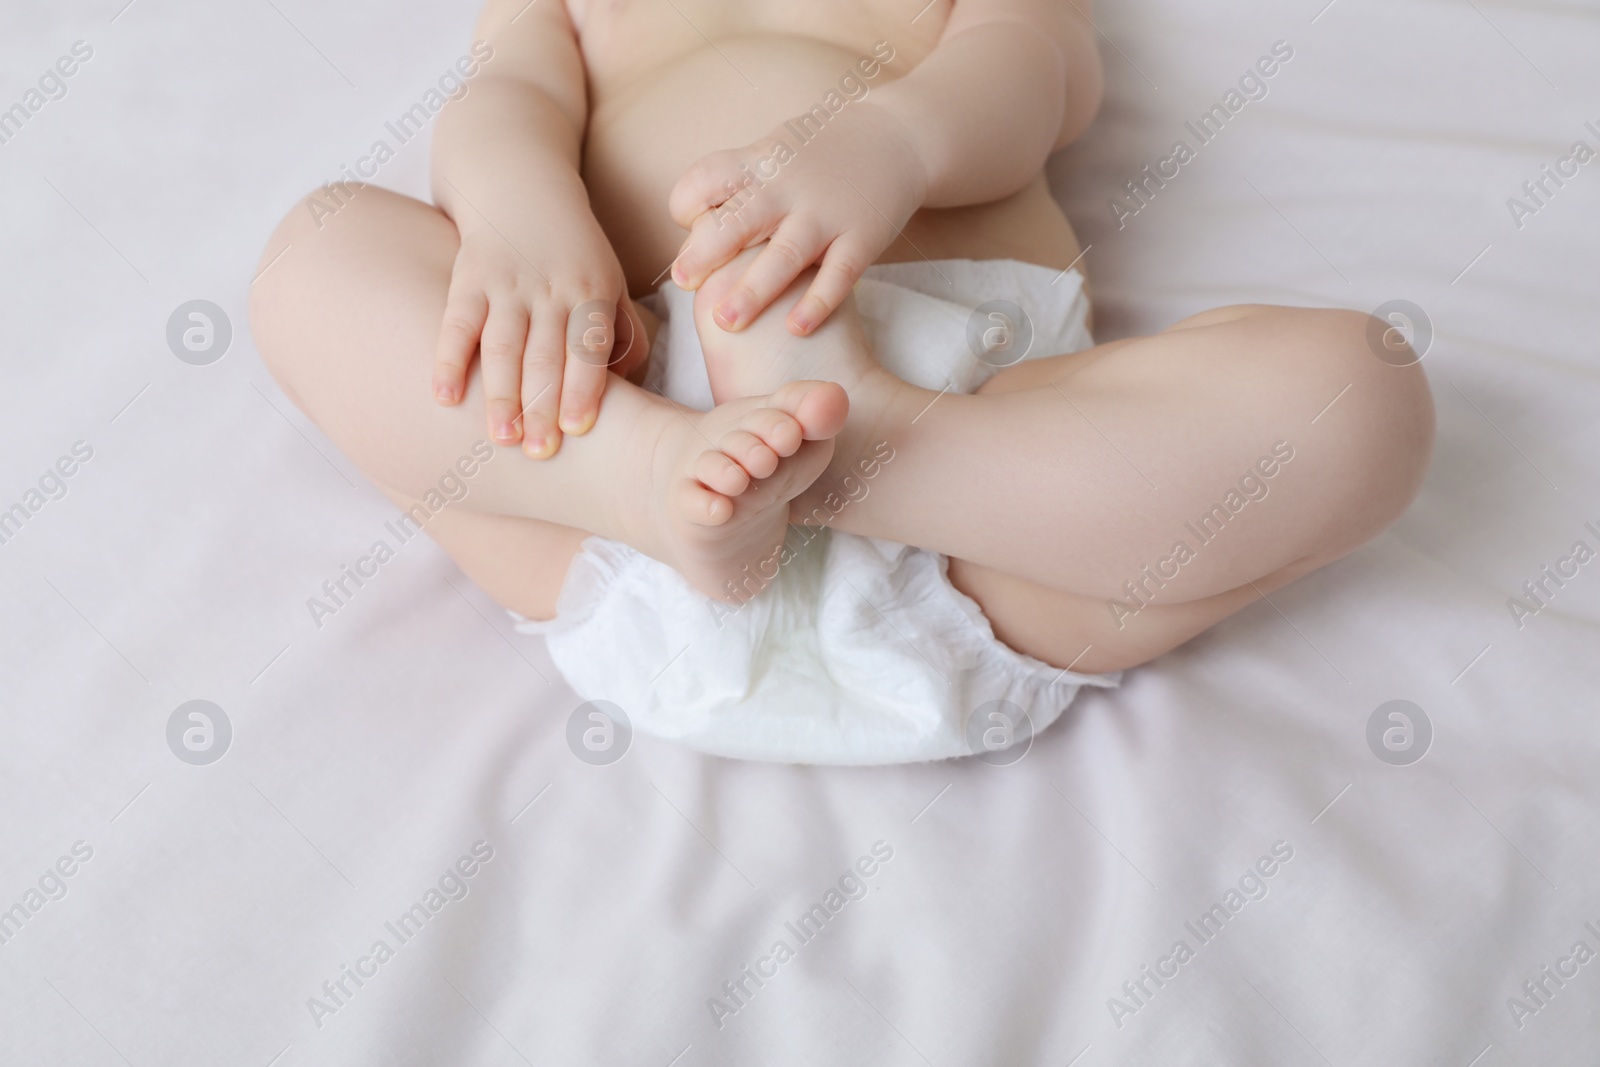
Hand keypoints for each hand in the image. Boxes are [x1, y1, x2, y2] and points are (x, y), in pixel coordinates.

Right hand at [432, 213, 647, 457]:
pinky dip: (448, 360)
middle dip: (543, 406)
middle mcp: (550, 288)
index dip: (583, 389)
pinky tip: (444, 397)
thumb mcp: (609, 280)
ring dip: (501, 394)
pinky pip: (456, 323)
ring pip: (504, 345)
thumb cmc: (573, 248)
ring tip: (500, 439)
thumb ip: (622, 333)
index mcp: (591, 292)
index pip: (588, 348)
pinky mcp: (468, 276)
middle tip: (539, 452)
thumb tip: (631, 386)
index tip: (577, 429)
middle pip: (546, 355)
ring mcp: (507, 283)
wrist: (521, 182)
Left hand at [667, 101, 927, 335]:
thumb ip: (737, 189)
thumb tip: (690, 232)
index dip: (689, 199)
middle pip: (742, 218)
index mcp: (761, 163)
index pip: (711, 176)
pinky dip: (817, 302)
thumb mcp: (775, 152)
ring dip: (754, 289)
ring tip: (725, 320)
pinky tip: (795, 330)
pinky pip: (838, 275)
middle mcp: (790, 188)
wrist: (897, 138)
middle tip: (681, 280)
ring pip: (785, 255)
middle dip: (708, 250)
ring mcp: (827, 214)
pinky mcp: (862, 238)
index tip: (686, 221)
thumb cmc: (819, 156)